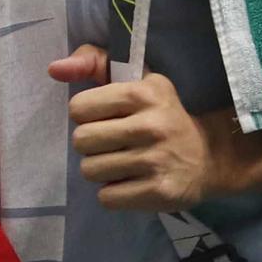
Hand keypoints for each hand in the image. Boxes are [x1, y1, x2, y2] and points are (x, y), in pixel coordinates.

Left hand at [50, 44, 217, 211]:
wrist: (207, 156)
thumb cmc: (159, 114)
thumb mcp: (135, 80)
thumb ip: (93, 63)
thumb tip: (54, 69)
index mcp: (142, 93)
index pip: (79, 108)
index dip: (86, 115)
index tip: (104, 118)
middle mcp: (151, 125)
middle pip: (81, 141)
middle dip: (91, 145)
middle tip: (111, 144)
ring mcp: (156, 160)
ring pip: (90, 170)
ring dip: (100, 170)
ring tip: (122, 163)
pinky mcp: (159, 192)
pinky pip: (107, 197)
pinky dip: (113, 193)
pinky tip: (131, 182)